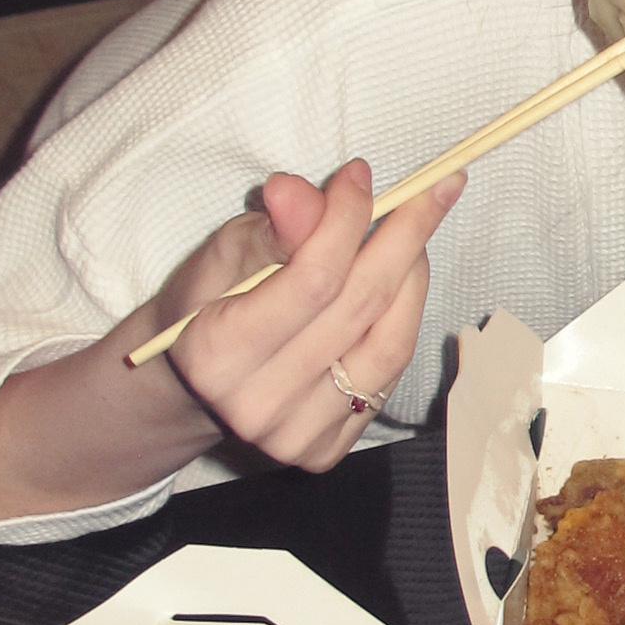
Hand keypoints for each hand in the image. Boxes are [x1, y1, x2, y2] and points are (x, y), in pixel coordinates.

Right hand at [159, 159, 463, 468]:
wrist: (192, 383)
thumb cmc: (207, 303)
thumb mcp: (223, 253)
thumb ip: (269, 229)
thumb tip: (298, 191)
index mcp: (216, 354)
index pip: (312, 279)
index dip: (346, 219)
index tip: (361, 174)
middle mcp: (257, 405)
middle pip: (359, 309)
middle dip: (403, 237)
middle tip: (431, 190)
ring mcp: (296, 437)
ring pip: (389, 343)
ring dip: (414, 277)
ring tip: (416, 233)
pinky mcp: (327, 450)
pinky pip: (389, 374)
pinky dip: (405, 320)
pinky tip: (401, 285)